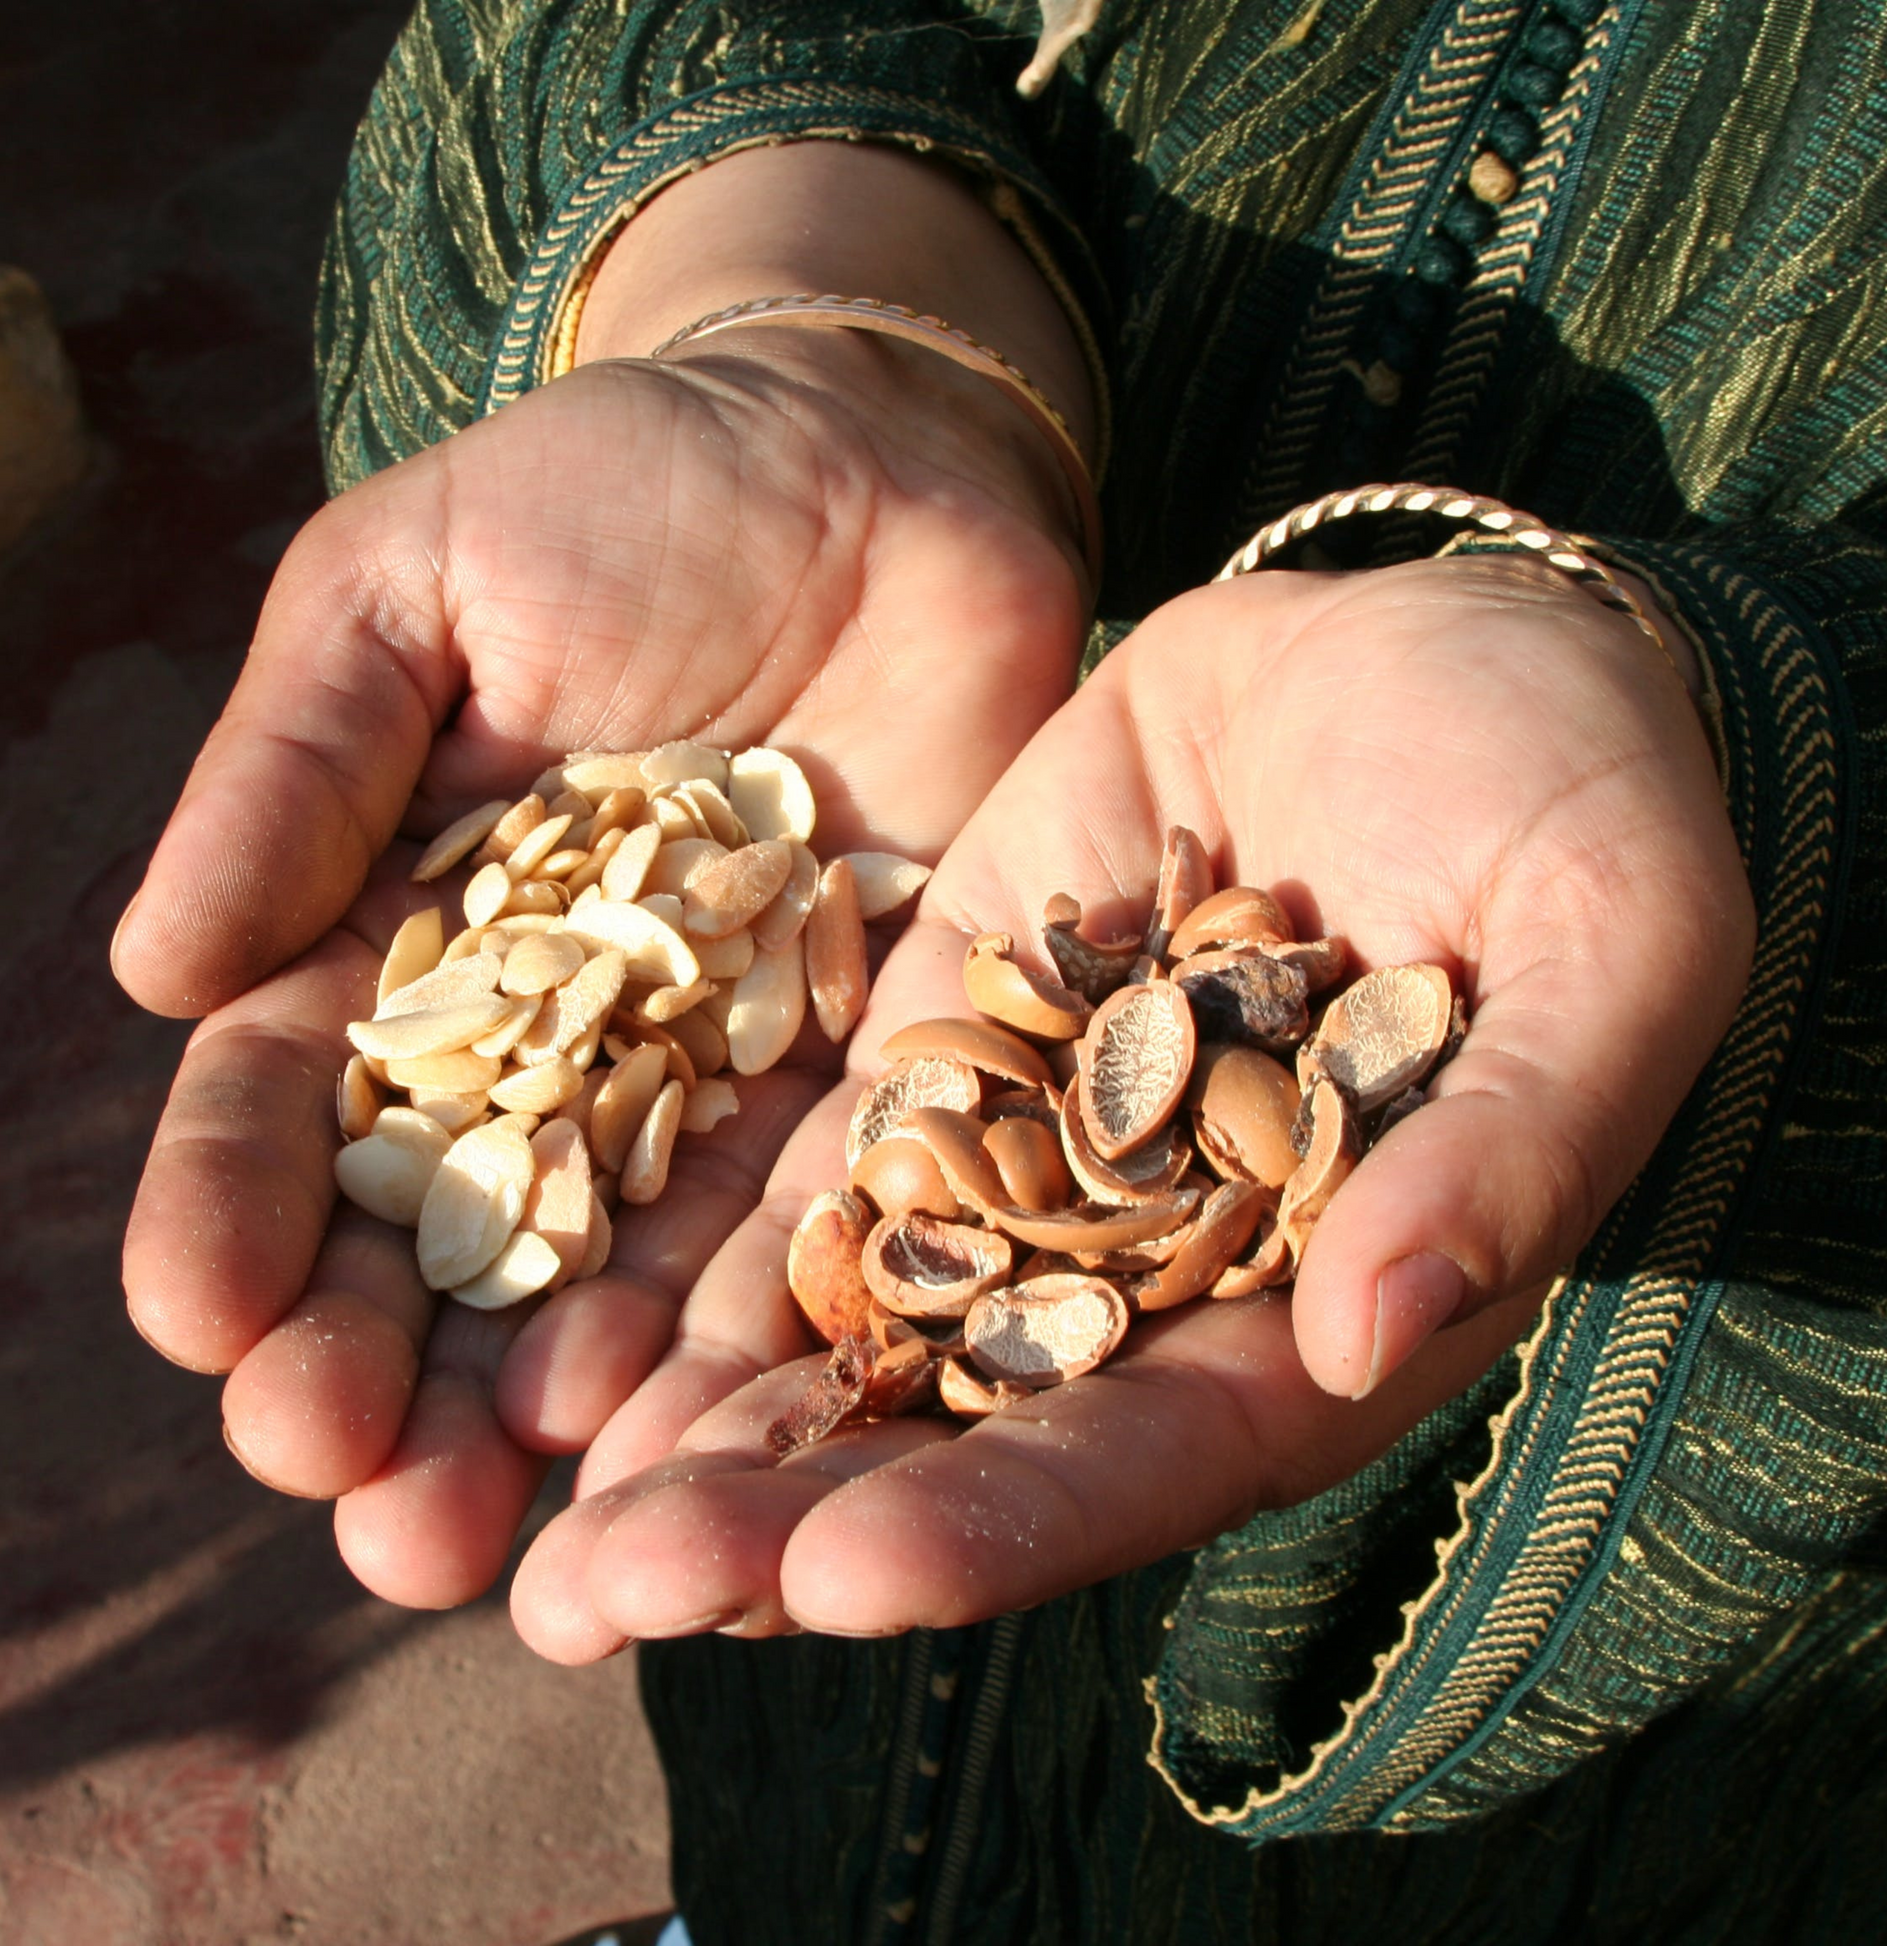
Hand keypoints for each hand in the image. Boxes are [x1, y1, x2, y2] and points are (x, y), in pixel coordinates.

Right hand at [117, 327, 1087, 1607]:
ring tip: (493, 1538)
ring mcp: (708, 1063)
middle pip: (449, 1235)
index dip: (244, 1212)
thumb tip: (156, 976)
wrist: (870, 461)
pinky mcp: (856, 1055)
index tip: (205, 1314)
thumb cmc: (621, 492)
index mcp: (409, 934)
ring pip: (611, 1267)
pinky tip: (682, 1428)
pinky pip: (791, 1209)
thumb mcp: (412, 589)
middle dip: (388, 1372)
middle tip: (354, 1497)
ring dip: (547, 1406)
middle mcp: (553, 1035)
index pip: (302, 1103)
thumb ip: (297, 773)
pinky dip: (733, 1321)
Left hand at [508, 556, 1753, 1657]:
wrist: (1450, 656)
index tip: (841, 1583)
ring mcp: (1041, 1147)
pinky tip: (569, 1326)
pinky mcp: (957, 1032)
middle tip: (599, 1605)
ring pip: (865, 1318)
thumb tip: (1378, 1329)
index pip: (1159, 1449)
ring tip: (540, 1528)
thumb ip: (1515, 1147)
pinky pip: (825, 1159)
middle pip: (971, 1424)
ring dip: (707, 1426)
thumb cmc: (1581, 802)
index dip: (1009, 1522)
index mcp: (1325, 1295)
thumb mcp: (1612, 948)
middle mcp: (1161, 1262)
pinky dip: (711, 1250)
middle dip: (791, 1521)